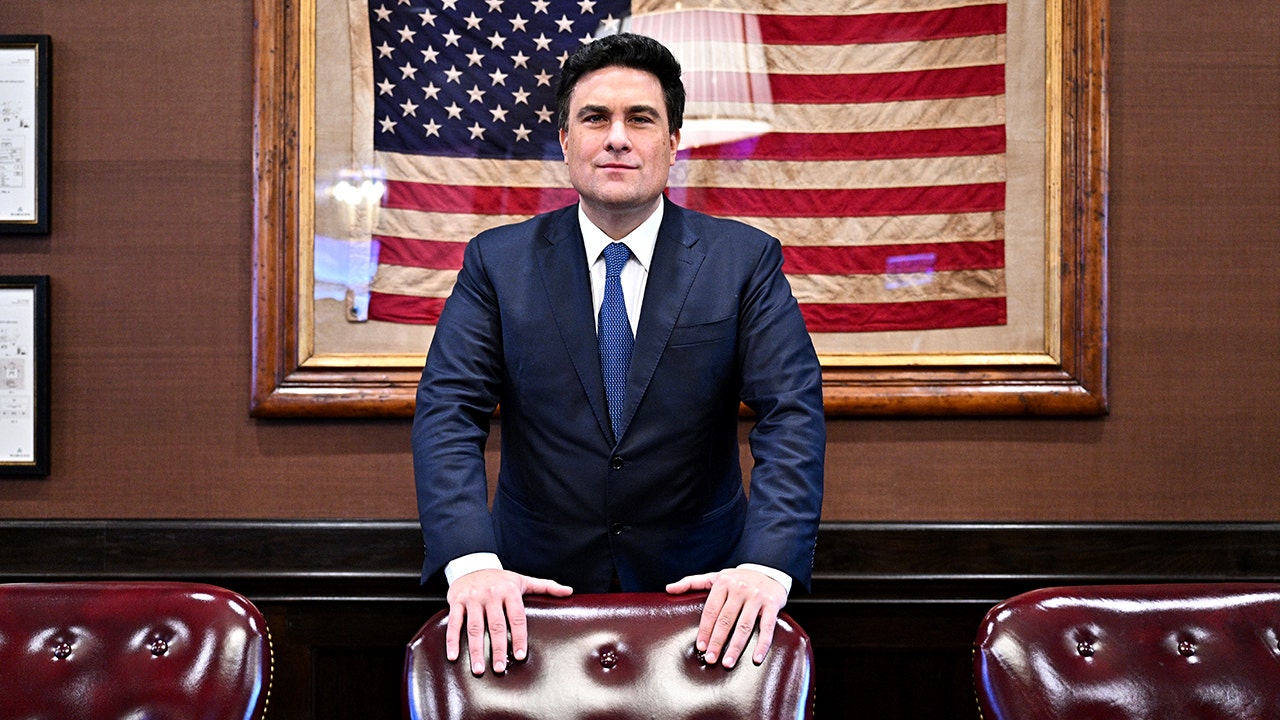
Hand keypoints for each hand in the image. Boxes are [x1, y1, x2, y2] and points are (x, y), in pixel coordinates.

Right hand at [445, 568, 572, 674]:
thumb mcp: (523, 580)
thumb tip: (568, 591)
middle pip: (495, 625)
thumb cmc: (500, 578)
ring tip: (479, 669)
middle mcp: (491, 594)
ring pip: (474, 627)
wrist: (471, 564)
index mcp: (509, 591)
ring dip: (476, 649)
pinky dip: (452, 640)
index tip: (519, 655)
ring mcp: (473, 598)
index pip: (516, 617)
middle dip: (497, 648)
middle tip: (500, 668)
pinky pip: (455, 623)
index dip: (518, 637)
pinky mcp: (457, 601)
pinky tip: (454, 656)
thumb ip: (546, 586)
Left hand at [666, 567, 786, 667]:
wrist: (769, 571)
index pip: (711, 610)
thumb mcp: (715, 577)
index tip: (701, 646)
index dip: (705, 630)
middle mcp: (740, 589)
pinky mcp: (772, 605)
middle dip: (717, 641)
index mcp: (723, 583)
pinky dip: (762, 644)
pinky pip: (767, 627)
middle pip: (726, 620)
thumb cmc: (738, 579)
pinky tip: (756, 658)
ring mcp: (756, 597)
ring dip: (736, 647)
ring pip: (744, 626)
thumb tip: (668, 588)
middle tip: (711, 659)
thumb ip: (692, 582)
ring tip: (728, 663)